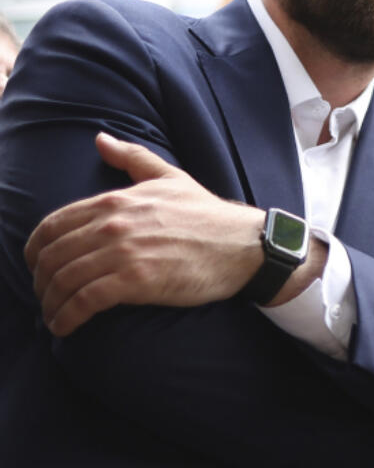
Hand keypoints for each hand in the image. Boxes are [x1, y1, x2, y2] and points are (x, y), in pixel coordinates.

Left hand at [25, 132, 267, 334]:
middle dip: (40, 282)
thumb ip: (132, 158)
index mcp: (115, 201)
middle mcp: (114, 224)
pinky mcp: (137, 281)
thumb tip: (101, 139)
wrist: (243, 245)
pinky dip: (68, 317)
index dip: (36, 251)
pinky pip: (86, 301)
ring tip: (54, 317)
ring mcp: (124, 253)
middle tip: (46, 297)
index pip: (53, 225)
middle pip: (52, 257)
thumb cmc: (208, 215)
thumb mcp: (170, 178)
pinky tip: (66, 327)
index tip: (38, 268)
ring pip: (64, 281)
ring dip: (51, 304)